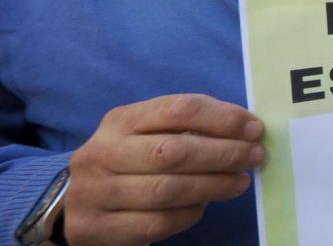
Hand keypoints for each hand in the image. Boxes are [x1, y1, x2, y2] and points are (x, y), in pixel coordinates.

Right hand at [64, 95, 262, 245]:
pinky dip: (189, 214)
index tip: (254, 128)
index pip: (178, 109)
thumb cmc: (129, 160)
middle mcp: (102, 152)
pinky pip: (157, 222)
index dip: (222, 118)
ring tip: (239, 181)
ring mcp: (95, 192)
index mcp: (121, 120)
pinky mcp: (95, 227)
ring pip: (167, 189)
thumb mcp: (148, 132)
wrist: (75, 202)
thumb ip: (190, 127)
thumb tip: (247, 129)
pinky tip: (204, 205)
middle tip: (254, 156)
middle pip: (174, 150)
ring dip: (214, 185)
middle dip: (223, 153)